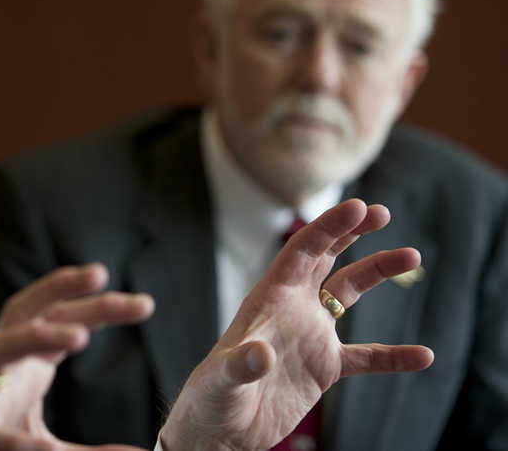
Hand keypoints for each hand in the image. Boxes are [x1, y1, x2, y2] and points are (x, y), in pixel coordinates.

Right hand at [0, 264, 154, 449]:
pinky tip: (43, 450)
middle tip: (100, 273)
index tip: (145, 304)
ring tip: (79, 336)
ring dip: (35, 336)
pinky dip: (10, 441)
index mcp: (24, 362)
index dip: (100, 308)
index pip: (62, 320)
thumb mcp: (47, 442)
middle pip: (24, 312)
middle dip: (58, 288)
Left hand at [159, 199, 433, 450]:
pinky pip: (367, 357)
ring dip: (377, 272)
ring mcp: (309, 335)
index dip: (330, 227)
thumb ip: (242, 364)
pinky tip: (423, 355)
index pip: (303, 251)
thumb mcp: (224, 378)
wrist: (221, 431)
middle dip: (351, 233)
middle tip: (382, 212)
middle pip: (326, 258)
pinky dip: (393, 355)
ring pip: (348, 293)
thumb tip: (261, 355)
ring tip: (413, 255)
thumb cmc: (212, 398)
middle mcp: (292, 309)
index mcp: (269, 299)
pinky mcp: (323, 367)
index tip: (360, 207)